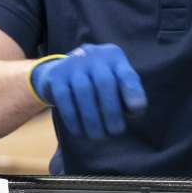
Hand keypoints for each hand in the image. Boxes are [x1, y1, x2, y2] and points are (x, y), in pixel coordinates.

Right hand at [30, 43, 147, 139]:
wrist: (61, 71)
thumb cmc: (98, 84)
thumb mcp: (115, 84)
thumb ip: (127, 97)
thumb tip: (133, 110)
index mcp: (114, 58)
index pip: (127, 74)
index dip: (133, 92)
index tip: (135, 110)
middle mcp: (94, 56)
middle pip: (104, 82)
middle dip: (111, 111)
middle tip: (115, 132)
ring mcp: (73, 64)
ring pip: (84, 91)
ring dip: (92, 118)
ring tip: (98, 136)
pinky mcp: (56, 75)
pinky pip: (64, 98)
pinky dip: (73, 119)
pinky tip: (80, 133)